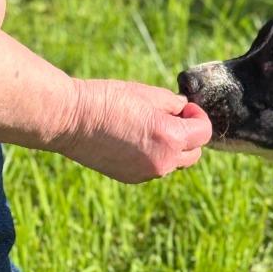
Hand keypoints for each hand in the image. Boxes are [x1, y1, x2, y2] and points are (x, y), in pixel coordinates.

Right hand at [51, 79, 213, 183]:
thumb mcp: (146, 93)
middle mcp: (164, 161)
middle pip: (194, 153)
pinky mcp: (132, 178)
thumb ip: (173, 103)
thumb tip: (184, 108)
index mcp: (171, 138)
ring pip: (175, 163)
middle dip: (189, 135)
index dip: (197, 117)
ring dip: (172, 148)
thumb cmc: (106, 100)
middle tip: (171, 118)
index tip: (185, 108)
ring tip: (148, 128)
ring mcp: (148, 173)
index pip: (204, 133)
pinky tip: (133, 140)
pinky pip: (154, 168)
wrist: (68, 120)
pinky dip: (153, 156)